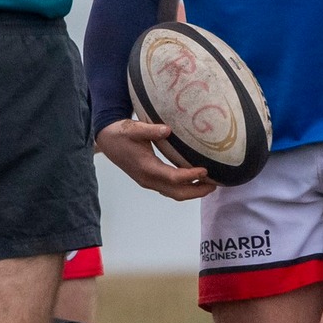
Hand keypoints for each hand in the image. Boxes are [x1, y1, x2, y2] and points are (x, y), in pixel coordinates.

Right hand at [96, 120, 216, 199]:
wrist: (106, 140)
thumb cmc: (121, 133)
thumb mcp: (133, 128)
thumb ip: (150, 130)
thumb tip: (167, 130)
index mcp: (146, 168)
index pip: (173, 177)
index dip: (191, 176)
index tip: (206, 170)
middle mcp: (148, 179)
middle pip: (177, 192)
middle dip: (197, 191)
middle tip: (215, 184)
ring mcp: (148, 181)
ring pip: (174, 193)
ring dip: (192, 192)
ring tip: (210, 185)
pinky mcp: (149, 179)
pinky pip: (170, 189)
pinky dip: (184, 188)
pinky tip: (195, 181)